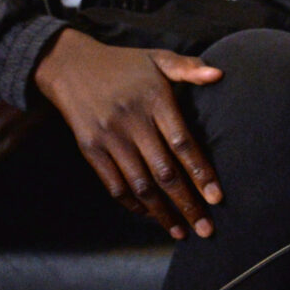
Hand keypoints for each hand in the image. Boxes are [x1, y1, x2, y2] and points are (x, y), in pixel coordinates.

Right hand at [32, 29, 225, 237]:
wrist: (70, 65)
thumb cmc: (123, 64)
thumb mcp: (157, 58)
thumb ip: (188, 68)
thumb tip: (219, 74)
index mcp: (154, 100)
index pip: (183, 143)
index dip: (201, 173)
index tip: (217, 198)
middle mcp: (132, 122)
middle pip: (165, 172)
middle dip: (187, 204)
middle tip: (206, 229)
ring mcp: (109, 138)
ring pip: (140, 185)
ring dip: (162, 212)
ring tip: (181, 231)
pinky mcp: (91, 150)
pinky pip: (114, 185)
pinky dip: (133, 204)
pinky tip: (151, 215)